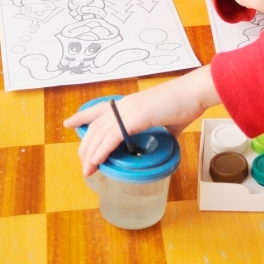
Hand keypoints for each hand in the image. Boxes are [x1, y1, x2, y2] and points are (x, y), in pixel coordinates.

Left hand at [63, 66, 220, 175]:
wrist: (194, 93)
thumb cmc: (186, 104)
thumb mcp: (169, 122)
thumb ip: (162, 133)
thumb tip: (164, 144)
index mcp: (131, 104)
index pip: (99, 110)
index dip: (82, 116)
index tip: (68, 123)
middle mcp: (125, 105)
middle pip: (95, 126)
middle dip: (86, 146)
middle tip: (82, 163)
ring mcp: (128, 110)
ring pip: (100, 134)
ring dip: (91, 153)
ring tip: (87, 169)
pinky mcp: (135, 117)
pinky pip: (112, 137)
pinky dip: (102, 150)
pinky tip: (96, 161)